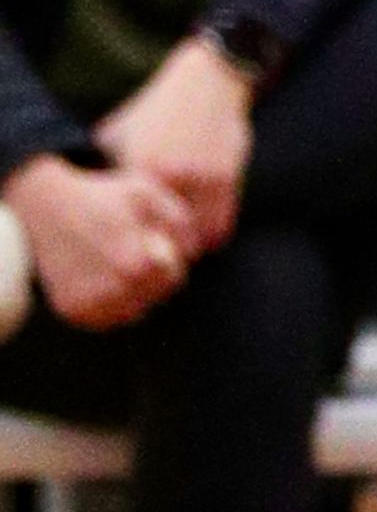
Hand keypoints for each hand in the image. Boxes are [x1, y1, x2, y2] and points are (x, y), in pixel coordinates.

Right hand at [6, 152, 195, 332]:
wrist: (48, 207)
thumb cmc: (104, 197)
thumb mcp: (149, 194)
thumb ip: (181, 223)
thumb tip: (193, 253)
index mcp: (136, 264)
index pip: (172, 280)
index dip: (169, 261)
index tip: (153, 244)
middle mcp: (112, 291)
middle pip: (153, 299)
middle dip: (152, 278)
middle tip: (134, 252)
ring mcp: (88, 304)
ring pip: (130, 313)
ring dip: (131, 294)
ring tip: (118, 263)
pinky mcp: (71, 310)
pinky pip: (104, 318)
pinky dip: (108, 303)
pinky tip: (102, 276)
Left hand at [94, 38, 252, 258]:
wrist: (209, 79)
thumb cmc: (158, 106)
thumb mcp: (118, 130)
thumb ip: (102, 165)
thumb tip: (78, 196)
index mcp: (139, 168)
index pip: (132, 226)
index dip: (132, 246)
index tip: (129, 254)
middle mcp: (171, 176)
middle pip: (164, 237)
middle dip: (161, 253)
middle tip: (156, 261)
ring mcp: (201, 178)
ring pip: (196, 237)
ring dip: (189, 249)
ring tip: (181, 252)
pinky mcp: (227, 177)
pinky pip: (221, 224)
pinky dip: (212, 236)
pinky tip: (204, 238)